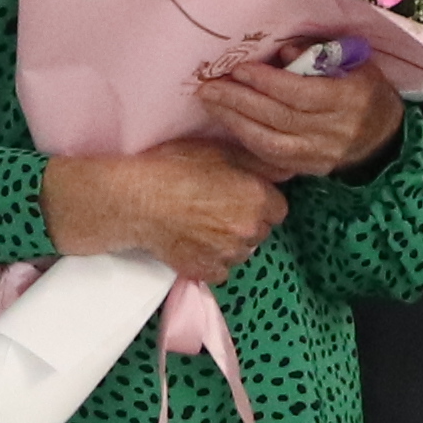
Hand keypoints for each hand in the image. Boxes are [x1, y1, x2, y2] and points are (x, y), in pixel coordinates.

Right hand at [47, 145, 286, 288]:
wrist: (137, 200)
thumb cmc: (174, 168)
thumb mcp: (218, 151)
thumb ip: (257, 162)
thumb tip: (285, 171)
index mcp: (256, 198)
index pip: (278, 209)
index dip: (260, 201)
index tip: (241, 196)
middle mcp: (249, 229)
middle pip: (261, 231)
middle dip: (246, 222)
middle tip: (218, 208)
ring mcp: (228, 253)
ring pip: (241, 252)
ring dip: (229, 242)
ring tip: (202, 224)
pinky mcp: (206, 270)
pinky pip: (221, 270)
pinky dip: (211, 259)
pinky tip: (193, 241)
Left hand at [196, 50, 404, 180]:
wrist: (385, 140)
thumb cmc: (366, 91)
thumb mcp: (355, 63)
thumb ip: (319, 54)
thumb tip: (282, 53)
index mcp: (349, 99)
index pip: (301, 93)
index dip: (267, 81)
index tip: (239, 68)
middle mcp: (334, 131)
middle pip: (279, 117)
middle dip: (240, 101)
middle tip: (210, 87)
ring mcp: (320, 155)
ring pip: (271, 142)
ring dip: (236, 122)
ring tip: (211, 104)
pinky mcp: (309, 170)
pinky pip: (272, 158)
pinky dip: (247, 141)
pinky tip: (229, 123)